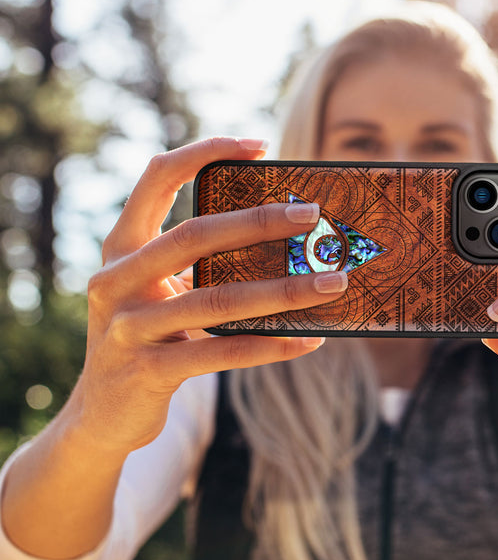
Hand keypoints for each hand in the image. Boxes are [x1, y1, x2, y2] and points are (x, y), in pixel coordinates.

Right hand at [72, 137, 346, 455]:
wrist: (101, 414)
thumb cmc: (147, 336)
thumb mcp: (159, 291)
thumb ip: (198, 264)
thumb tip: (284, 240)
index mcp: (122, 247)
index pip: (158, 178)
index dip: (205, 152)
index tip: (259, 145)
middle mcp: (116, 279)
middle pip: (194, 235)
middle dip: (259, 222)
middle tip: (312, 215)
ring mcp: (128, 327)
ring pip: (218, 299)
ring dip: (285, 290)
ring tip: (334, 283)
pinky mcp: (148, 371)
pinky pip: (221, 352)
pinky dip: (271, 345)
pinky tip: (309, 340)